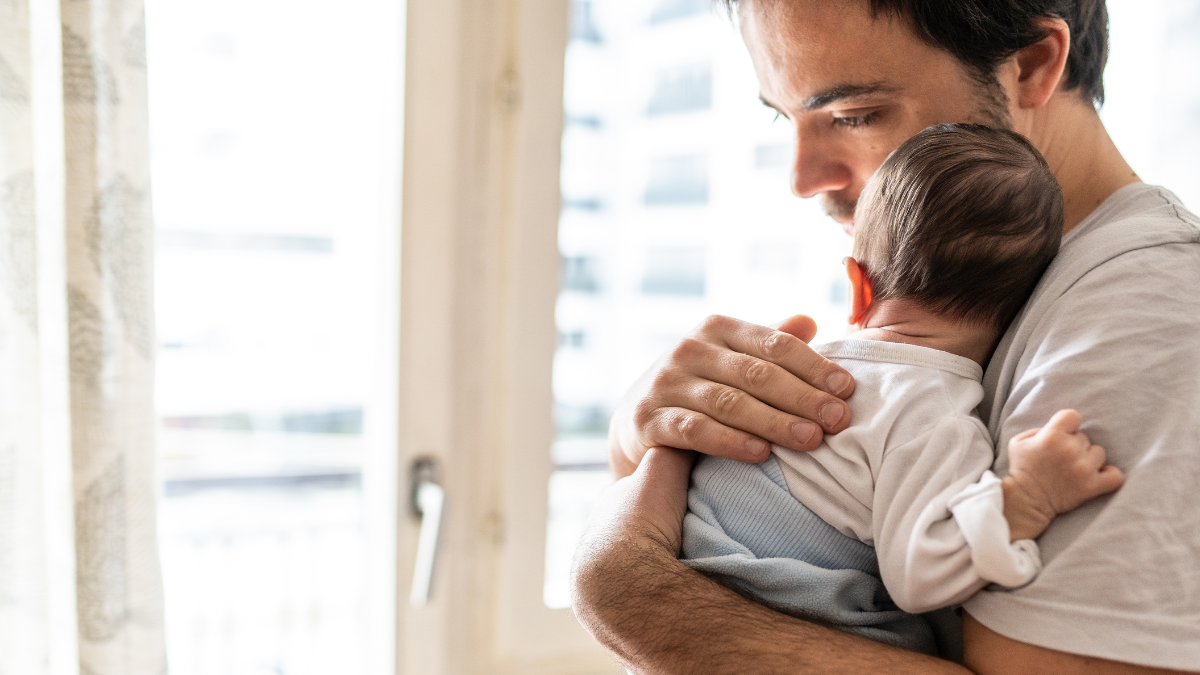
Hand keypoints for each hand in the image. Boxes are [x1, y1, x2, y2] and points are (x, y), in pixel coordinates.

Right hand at [607, 314, 855, 477]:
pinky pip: (696, 430)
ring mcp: (666, 383)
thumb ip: (768, 345)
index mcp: (716, 329)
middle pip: (756, 373)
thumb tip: (809, 320)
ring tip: (811, 439)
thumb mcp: (731, 361)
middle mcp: (689, 349)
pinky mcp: (648, 418)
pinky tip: (761, 453)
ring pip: (730, 402)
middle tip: (838, 419)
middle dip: (802, 397)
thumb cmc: (700, 389)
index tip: (847, 389)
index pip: (774, 344)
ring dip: (775, 422)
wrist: (638, 423)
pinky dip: (731, 441)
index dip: (814, 366)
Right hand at [1002, 409, 1124, 540]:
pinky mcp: (1092, 486)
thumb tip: (1059, 429)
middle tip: (1061, 459)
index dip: (1068, 425)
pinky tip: (1097, 476)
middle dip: (1074, 446)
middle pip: (1084, 438)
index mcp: (1052, 435)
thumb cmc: (1021, 469)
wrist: (1025, 500)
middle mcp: (1070, 449)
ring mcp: (1083, 468)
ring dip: (1089, 460)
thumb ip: (1039, 430)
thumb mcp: (1018, 441)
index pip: (1073, 416)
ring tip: (1075, 469)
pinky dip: (1110, 475)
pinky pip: (1115, 475)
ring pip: (1099, 453)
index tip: (1062, 435)